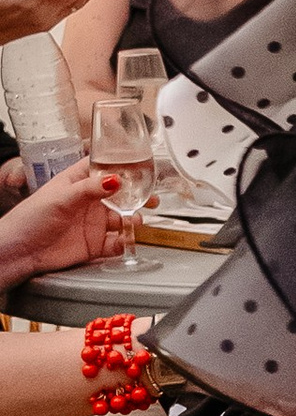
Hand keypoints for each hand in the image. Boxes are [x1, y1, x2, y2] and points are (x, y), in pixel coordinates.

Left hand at [0, 161, 132, 286]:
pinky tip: (127, 240)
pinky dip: (126, 242)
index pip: (103, 168)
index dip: (122, 165)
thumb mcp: (62, 197)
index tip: (142, 165)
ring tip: (136, 221)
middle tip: (153, 199)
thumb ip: (90, 189)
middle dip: (138, 196)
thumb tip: (115, 180)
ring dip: (133, 219)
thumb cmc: (32, 218)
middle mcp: (89, 202)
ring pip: (122, 219)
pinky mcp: (95, 244)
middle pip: (121, 195)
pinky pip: (117, 243)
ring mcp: (93, 223)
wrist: (22, 250)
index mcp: (79, 183)